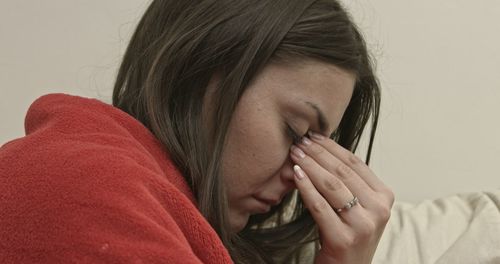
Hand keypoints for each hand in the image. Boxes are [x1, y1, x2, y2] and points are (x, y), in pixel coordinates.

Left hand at [289, 131, 393, 263]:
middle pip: (343, 172)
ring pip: (332, 186)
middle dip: (318, 153)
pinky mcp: (343, 239)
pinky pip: (320, 207)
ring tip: (295, 154)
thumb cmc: (347, 235)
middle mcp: (379, 210)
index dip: (332, 147)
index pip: (355, 163)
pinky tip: (295, 175)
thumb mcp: (357, 206)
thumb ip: (348, 182)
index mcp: (384, 197)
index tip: (313, 136)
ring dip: (310, 166)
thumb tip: (321, 148)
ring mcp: (363, 226)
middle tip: (299, 142)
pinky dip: (306, 188)